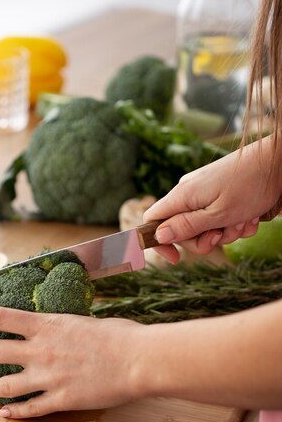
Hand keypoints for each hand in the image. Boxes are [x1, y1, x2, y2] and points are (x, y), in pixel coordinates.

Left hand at [0, 306, 144, 417]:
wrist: (136, 359)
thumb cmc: (117, 334)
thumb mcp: (83, 320)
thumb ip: (63, 326)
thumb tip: (58, 326)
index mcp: (48, 325)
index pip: (3, 318)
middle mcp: (41, 350)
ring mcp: (48, 377)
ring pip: (5, 385)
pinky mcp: (61, 399)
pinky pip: (31, 408)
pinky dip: (15, 413)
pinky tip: (4, 414)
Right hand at [144, 137, 281, 257]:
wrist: (276, 163)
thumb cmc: (249, 186)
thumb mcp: (218, 214)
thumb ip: (186, 226)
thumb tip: (158, 236)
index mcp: (182, 196)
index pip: (151, 221)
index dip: (158, 242)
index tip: (175, 259)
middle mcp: (188, 192)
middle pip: (181, 229)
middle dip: (203, 239)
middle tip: (222, 236)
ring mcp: (203, 191)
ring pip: (203, 225)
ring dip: (225, 231)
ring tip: (243, 221)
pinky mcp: (218, 192)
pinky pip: (218, 216)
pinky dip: (234, 222)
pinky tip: (250, 216)